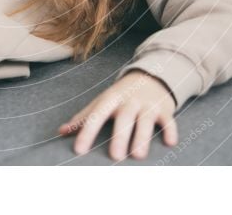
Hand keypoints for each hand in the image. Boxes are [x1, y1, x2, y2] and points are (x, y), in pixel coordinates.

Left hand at [58, 69, 177, 160]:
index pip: (96, 116)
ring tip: (138, 156)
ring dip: (143, 137)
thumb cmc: (120, 95)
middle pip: (124, 118)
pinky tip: (170, 143)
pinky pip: (169, 120)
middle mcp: (129, 101)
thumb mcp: (101, 102)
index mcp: (110, 100)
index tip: (79, 150)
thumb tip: (61, 132)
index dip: (86, 132)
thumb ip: (83, 117)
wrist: (150, 76)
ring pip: (146, 120)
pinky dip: (170, 131)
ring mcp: (148, 105)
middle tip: (115, 156)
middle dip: (120, 136)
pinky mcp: (164, 109)